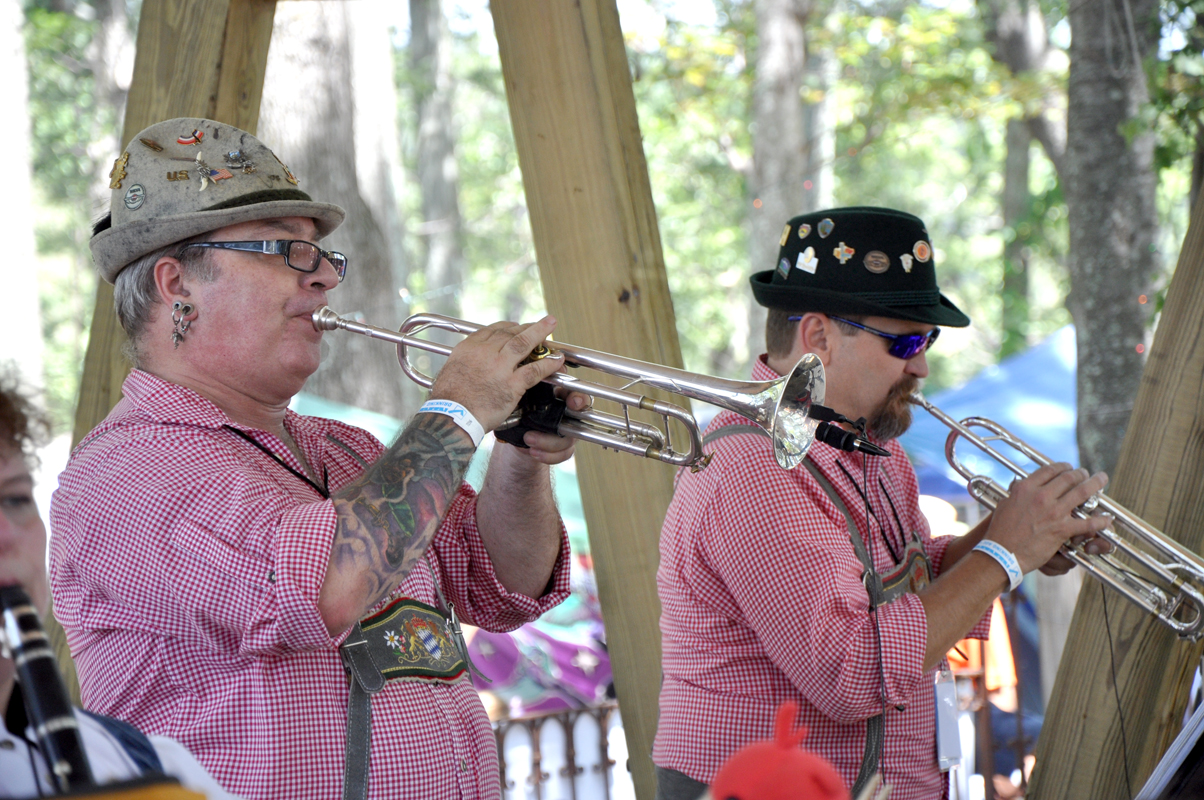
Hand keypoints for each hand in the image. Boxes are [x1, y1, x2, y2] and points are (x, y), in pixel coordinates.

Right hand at [428, 317, 564, 431]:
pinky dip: (548, 364)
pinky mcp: (511, 384)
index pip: (491, 330)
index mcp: (468, 349)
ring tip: (550, 325)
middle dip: (525, 327)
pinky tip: (557, 360)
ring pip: (523, 343)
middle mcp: (484, 352)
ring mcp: (499, 367)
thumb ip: (464, 364)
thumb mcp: (450, 372)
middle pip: (509, 333)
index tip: (514, 326)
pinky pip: (534, 370)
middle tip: (537, 324)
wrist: (451, 416)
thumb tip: (469, 366)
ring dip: (539, 332)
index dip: (506, 327)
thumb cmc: (447, 401)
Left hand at [516, 391, 590, 464]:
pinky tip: (534, 452)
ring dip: (548, 442)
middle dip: (569, 426)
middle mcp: (567, 412)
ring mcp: (568, 430)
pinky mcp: (564, 447)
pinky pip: (565, 453)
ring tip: (528, 439)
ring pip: (569, 438)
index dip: (579, 398)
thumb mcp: (521, 398)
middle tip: (556, 426)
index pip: (577, 392)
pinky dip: (549, 455)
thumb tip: (530, 379)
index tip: (572, 403)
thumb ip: (529, 389)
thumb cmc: (517, 410)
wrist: (513, 434)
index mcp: (559, 394)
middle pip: (580, 417)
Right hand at [983, 463, 1110, 573]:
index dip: (1062, 467)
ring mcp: (1053, 512)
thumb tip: (1019, 484)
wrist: (1001, 552)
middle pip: (1068, 478)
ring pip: (1081, 492)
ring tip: (1102, 480)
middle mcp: (1041, 496)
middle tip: (1087, 473)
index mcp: (1026, 488)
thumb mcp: (1005, 503)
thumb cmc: (1000, 531)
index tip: (1068, 467)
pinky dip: (1100, 520)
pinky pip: (1087, 523)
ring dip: (1095, 484)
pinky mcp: (1061, 529)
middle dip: (1081, 473)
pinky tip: (1107, 518)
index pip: (1049, 470)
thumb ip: (1016, 493)